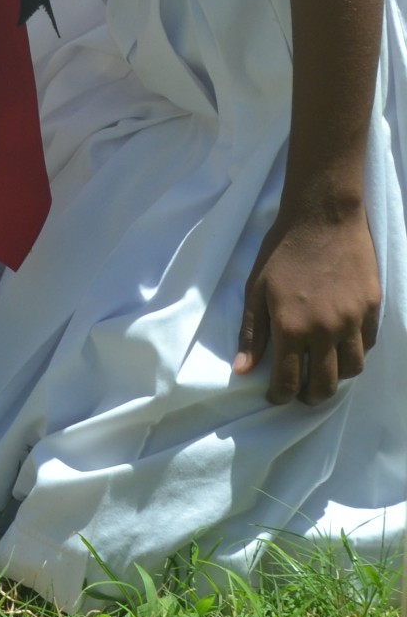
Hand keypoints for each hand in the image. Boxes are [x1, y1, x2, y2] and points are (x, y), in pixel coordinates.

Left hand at [233, 198, 382, 404]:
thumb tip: (243, 369)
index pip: (289, 380)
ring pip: (352, 369)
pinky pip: (367, 345)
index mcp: (291, 327)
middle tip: (301, 395)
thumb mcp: (255, 290)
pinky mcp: (373, 309)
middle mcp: (325, 331)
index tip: (275, 398)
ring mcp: (354, 321)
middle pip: (325, 384)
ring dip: (336, 378)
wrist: (323, 218)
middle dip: (310, 396)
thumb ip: (251, 333)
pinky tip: (341, 348)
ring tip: (323, 374)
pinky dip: (354, 353)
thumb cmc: (281, 251)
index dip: (280, 396)